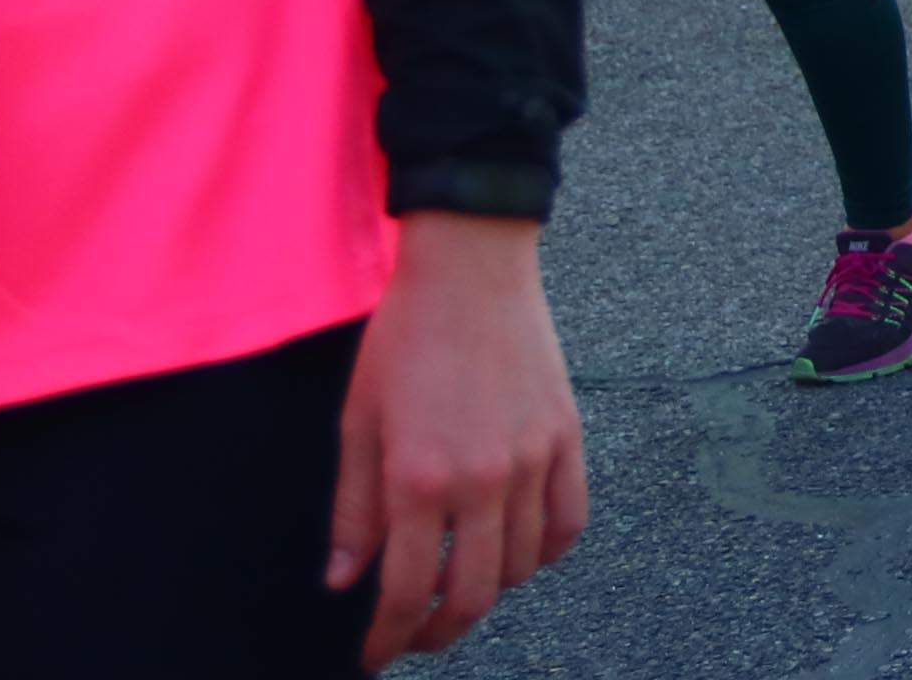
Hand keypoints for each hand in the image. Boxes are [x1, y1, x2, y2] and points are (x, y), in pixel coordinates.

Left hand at [329, 214, 585, 668]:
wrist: (471, 270)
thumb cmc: (403, 340)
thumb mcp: (358, 423)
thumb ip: (352, 510)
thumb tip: (344, 581)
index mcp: (418, 478)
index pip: (405, 590)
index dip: (387, 636)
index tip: (374, 656)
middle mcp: (482, 479)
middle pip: (472, 595)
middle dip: (439, 631)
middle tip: (415, 633)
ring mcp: (533, 460)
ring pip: (521, 566)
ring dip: (488, 589)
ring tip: (460, 581)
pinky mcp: (567, 438)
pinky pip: (568, 522)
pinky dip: (544, 552)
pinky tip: (516, 549)